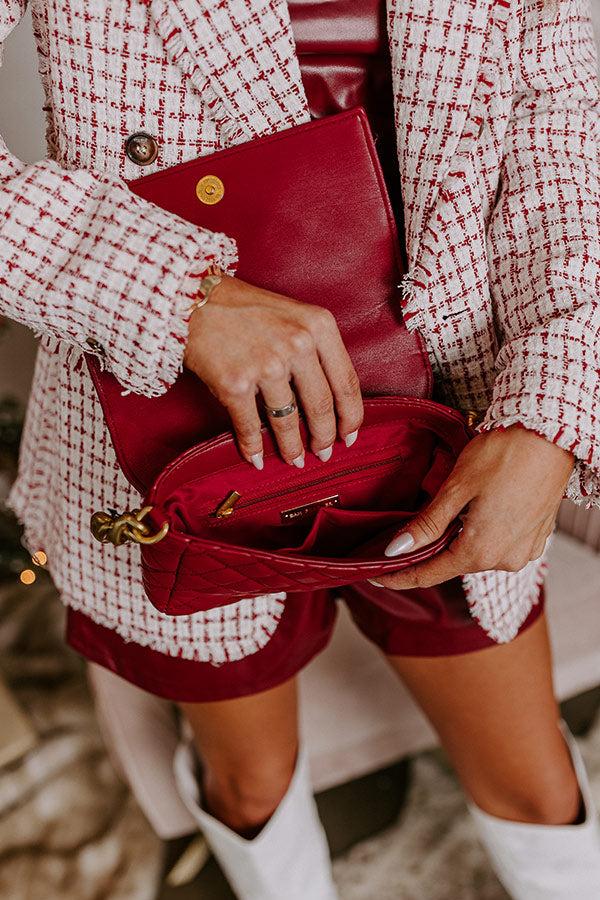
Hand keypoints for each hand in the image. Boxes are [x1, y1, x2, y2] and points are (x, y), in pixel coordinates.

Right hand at [184, 275, 362, 467]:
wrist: (193, 301)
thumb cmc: (244, 308)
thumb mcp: (294, 315)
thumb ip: (316, 348)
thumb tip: (331, 398)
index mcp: (319, 326)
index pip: (346, 382)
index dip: (351, 416)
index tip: (350, 434)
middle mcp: (297, 344)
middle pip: (321, 406)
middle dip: (325, 438)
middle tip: (323, 453)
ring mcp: (266, 365)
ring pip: (288, 422)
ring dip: (292, 448)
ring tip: (294, 460)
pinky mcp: (235, 384)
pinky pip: (250, 427)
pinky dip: (254, 448)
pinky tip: (257, 457)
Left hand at [374, 426, 573, 588]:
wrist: (552, 435)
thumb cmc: (505, 454)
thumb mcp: (456, 488)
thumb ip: (427, 525)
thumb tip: (396, 550)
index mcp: (481, 551)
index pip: (429, 575)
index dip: (399, 576)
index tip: (378, 576)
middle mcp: (505, 560)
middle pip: (452, 564)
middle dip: (427, 553)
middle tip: (400, 540)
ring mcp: (523, 551)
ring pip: (475, 553)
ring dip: (456, 540)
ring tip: (443, 516)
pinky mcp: (535, 538)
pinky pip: (498, 545)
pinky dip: (480, 533)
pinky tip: (474, 511)